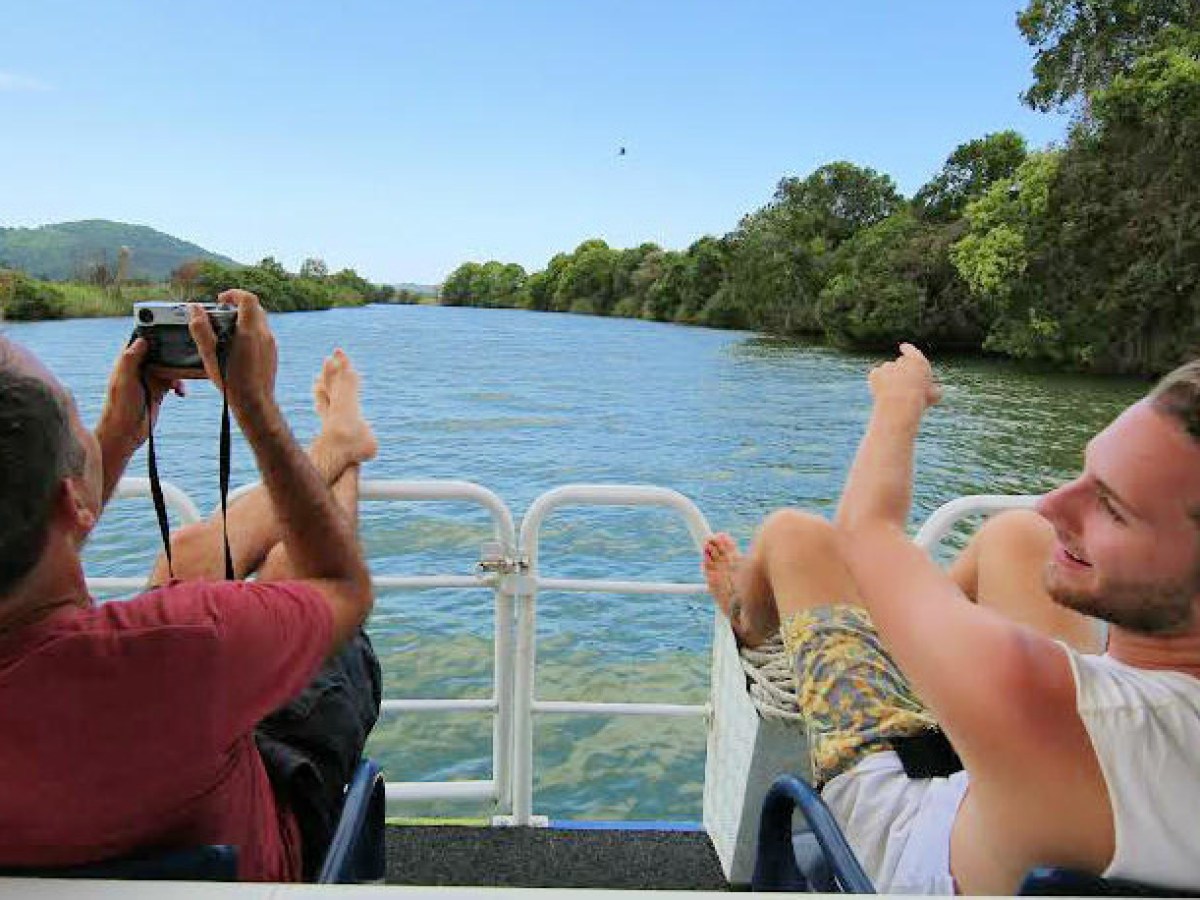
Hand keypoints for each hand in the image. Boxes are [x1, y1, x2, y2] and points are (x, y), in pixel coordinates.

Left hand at [97, 336, 184, 449]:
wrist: (124, 434)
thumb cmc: (119, 408)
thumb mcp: (124, 381)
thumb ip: (130, 359)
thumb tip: (142, 339)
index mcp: (128, 362)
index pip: (140, 340)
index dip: (152, 331)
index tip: (168, 323)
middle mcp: (138, 368)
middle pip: (159, 351)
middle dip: (171, 350)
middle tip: (186, 348)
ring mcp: (149, 380)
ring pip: (168, 366)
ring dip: (178, 370)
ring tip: (185, 376)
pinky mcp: (157, 391)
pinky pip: (173, 382)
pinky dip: (180, 385)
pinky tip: (182, 393)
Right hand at [190, 289, 276, 413]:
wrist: (254, 402)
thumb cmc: (231, 380)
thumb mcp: (209, 353)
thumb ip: (201, 328)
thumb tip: (195, 309)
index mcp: (250, 330)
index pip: (248, 299)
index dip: (233, 294)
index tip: (220, 300)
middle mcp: (264, 334)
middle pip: (254, 309)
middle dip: (237, 306)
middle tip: (221, 314)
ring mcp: (271, 345)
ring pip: (259, 322)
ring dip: (243, 320)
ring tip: (226, 332)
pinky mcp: (272, 355)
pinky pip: (262, 336)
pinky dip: (250, 333)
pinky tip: (236, 348)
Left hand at [868, 343, 941, 413]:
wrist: (899, 404)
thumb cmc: (919, 400)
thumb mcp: (932, 397)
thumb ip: (932, 390)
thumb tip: (935, 392)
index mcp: (918, 361)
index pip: (910, 350)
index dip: (907, 349)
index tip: (903, 347)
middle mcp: (901, 360)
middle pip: (900, 362)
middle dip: (900, 371)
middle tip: (903, 386)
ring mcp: (887, 365)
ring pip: (887, 369)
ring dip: (889, 377)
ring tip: (893, 392)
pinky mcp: (876, 373)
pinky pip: (876, 376)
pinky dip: (878, 382)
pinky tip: (882, 392)